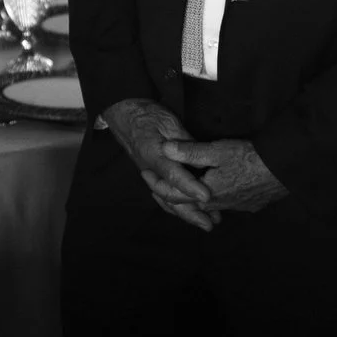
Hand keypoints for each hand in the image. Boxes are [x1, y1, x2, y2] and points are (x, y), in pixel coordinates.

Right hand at [103, 99, 215, 231]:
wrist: (125, 114)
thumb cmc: (147, 115)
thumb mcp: (168, 122)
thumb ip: (184, 143)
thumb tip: (200, 162)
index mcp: (153, 153)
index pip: (172, 174)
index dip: (190, 186)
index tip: (206, 196)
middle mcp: (149, 168)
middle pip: (169, 195)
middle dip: (191, 211)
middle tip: (210, 222)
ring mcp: (149, 174)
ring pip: (166, 199)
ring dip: (186, 213)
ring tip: (206, 223)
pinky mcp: (152, 175)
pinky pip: (163, 195)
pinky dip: (177, 207)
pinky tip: (190, 213)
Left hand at [163, 137, 286, 213]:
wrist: (286, 168)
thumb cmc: (250, 158)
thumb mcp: (216, 151)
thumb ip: (188, 152)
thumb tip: (164, 149)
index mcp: (206, 194)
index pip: (173, 196)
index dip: (157, 185)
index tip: (145, 174)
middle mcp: (219, 205)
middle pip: (189, 204)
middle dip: (172, 193)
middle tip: (158, 182)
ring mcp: (236, 206)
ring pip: (208, 205)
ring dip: (193, 197)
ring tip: (183, 185)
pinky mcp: (250, 204)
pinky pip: (225, 203)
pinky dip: (213, 196)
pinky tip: (214, 188)